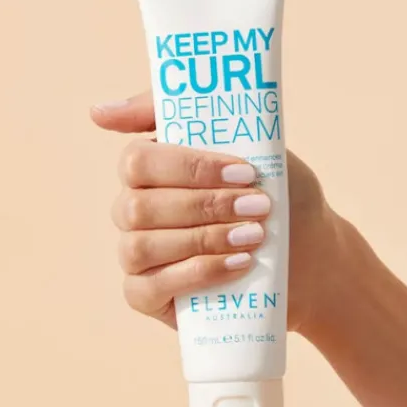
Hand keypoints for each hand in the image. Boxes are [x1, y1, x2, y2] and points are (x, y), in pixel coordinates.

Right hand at [92, 92, 347, 333]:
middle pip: (137, 207)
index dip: (190, 168)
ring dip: (202, 240)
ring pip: (139, 246)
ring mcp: (136, 256)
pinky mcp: (146, 295)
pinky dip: (197, 275)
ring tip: (254, 237)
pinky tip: (237, 266)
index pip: (137, 161)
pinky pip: (146, 288)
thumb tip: (98, 111)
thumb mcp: (249, 143)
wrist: (309, 253)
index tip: (245, 172)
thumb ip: (187, 114)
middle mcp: (134, 211)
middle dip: (204, 207)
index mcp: (150, 171)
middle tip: (257, 207)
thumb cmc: (276, 196)